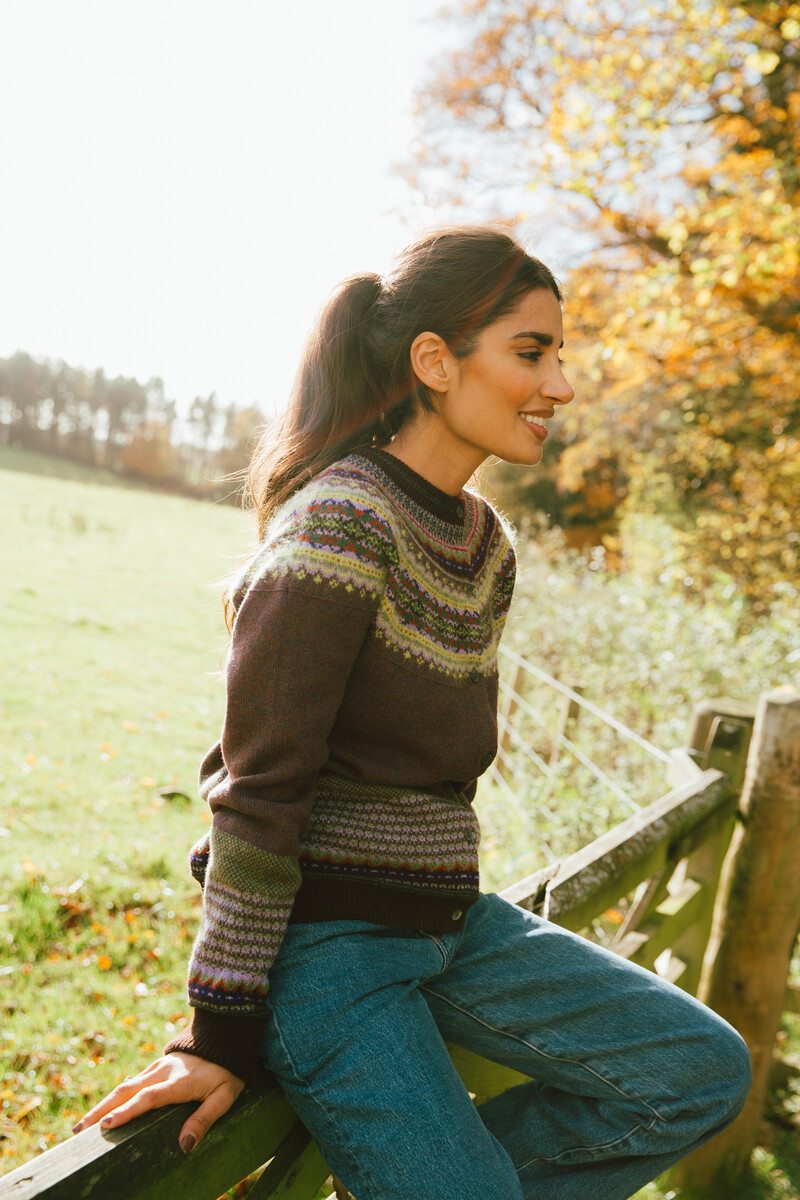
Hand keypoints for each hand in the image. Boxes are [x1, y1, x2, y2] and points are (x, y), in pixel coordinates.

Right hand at [71, 1052, 244, 1153]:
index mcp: (179, 1081)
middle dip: (101, 1112)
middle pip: (126, 1092)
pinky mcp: (155, 1067)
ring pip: (124, 1086)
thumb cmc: (227, 1070)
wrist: (224, 1035)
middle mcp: (162, 1072)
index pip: (148, 1098)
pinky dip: (113, 1098)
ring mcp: (156, 1067)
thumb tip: (184, 1146)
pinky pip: (130, 1083)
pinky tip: (102, 1111)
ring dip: (102, 1105)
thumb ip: (204, 1119)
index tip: (106, 1125)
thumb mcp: (224, 1097)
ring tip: (81, 1126)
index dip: (127, 1112)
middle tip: (77, 1132)